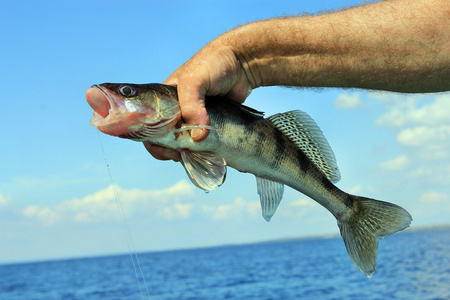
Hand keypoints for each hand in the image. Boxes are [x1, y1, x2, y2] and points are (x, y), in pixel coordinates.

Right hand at [144, 42, 253, 160]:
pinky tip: (206, 152)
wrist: (243, 64)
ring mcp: (193, 118)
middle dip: (168, 149)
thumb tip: (198, 137)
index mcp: (164, 99)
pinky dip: (202, 149)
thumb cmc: (213, 65)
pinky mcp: (209, 123)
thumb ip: (191, 107)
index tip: (166, 149)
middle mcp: (176, 110)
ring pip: (184, 142)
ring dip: (186, 151)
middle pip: (164, 137)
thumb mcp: (194, 81)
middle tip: (180, 154)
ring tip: (193, 154)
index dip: (151, 139)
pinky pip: (202, 141)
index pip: (147, 123)